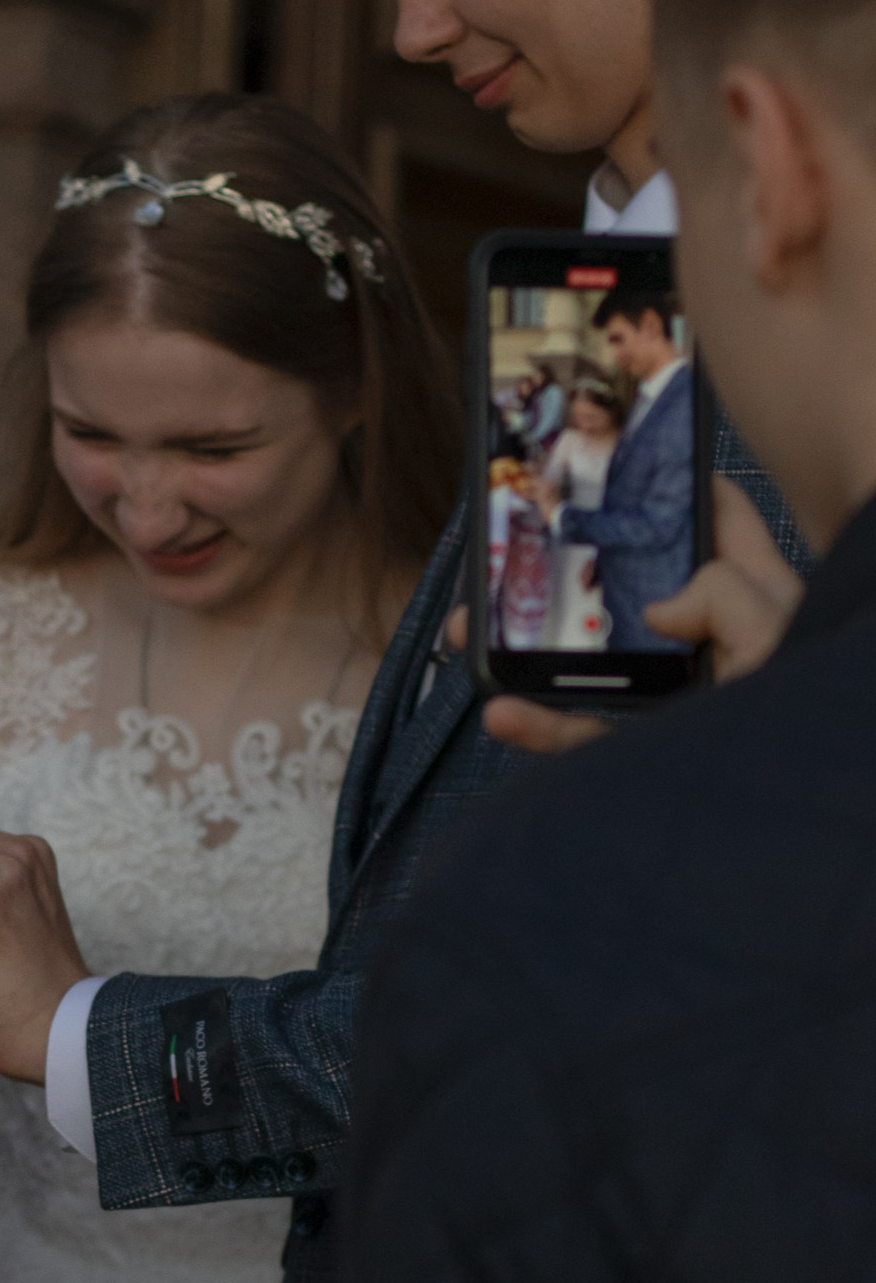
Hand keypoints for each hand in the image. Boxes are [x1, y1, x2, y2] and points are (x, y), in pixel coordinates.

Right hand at [449, 477, 804, 751]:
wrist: (786, 822)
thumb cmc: (812, 725)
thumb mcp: (781, 634)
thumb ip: (726, 594)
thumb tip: (661, 607)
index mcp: (759, 603)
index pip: (724, 524)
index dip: (685, 486)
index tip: (633, 460)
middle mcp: (712, 648)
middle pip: (630, 590)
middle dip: (565, 572)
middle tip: (511, 552)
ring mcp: (674, 703)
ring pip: (589, 665)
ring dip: (524, 650)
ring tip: (471, 633)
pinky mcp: (645, 756)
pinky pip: (582, 737)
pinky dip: (539, 728)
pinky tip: (502, 714)